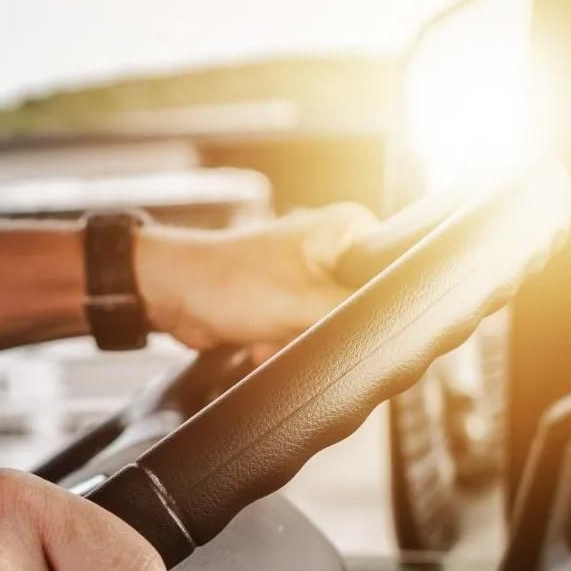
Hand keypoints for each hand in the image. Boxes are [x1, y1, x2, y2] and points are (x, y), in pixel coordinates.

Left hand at [137, 203, 379, 355]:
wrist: (173, 294)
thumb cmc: (230, 285)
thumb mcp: (306, 305)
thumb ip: (357, 314)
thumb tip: (396, 325)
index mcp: (347, 227)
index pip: (394, 269)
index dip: (381, 304)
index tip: (355, 323)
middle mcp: (333, 244)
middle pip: (360, 302)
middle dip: (329, 328)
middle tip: (302, 331)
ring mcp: (310, 271)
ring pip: (332, 322)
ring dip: (302, 339)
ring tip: (274, 335)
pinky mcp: (289, 296)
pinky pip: (305, 329)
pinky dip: (285, 341)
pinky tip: (260, 342)